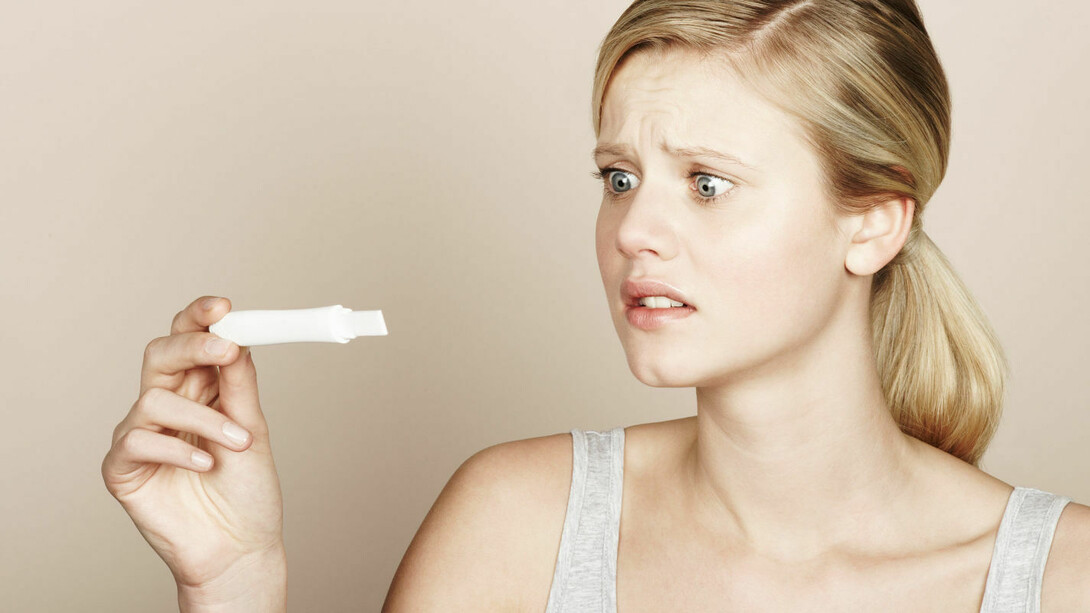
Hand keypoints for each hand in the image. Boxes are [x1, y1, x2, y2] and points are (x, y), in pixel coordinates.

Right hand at [102, 296, 284, 593]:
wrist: (239, 547)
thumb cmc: (247, 491)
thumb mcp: (253, 430)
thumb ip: (240, 386)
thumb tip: (237, 339)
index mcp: (201, 390)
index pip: (190, 340)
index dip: (200, 318)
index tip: (224, 307)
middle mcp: (167, 405)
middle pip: (161, 354)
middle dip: (193, 346)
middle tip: (226, 350)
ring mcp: (142, 434)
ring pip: (155, 397)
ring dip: (204, 417)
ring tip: (239, 443)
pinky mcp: (122, 468)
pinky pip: (137, 439)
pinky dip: (177, 448)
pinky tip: (205, 464)